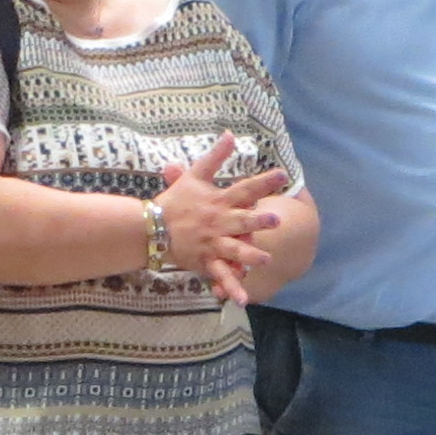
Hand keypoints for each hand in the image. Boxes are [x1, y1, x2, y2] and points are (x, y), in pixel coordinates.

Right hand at [158, 134, 290, 303]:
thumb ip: (215, 157)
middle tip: (276, 220)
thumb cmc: (175, 201)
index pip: (245, 189)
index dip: (264, 182)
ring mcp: (213, 243)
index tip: (283, 175)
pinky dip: (231, 288)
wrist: (151, 227)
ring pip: (233, 251)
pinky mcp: (206, 261)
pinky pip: (220, 276)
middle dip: (258, 221)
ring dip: (249, 256)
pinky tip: (242, 300)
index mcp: (219, 201)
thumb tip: (229, 134)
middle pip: (241, 221)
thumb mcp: (195, 175)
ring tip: (265, 260)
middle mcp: (219, 223)